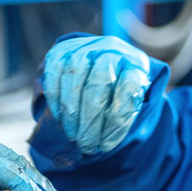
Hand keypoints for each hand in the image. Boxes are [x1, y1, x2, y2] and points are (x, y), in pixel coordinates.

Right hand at [42, 35, 151, 154]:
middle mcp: (113, 49)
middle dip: (91, 117)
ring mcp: (87, 46)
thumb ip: (121, 119)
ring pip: (76, 72)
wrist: (103, 66)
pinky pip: (56, 69)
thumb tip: (103, 142)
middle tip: (86, 144)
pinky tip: (59, 116)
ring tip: (73, 134)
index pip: (129, 85)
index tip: (107, 143)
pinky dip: (55, 95)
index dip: (118, 117)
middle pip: (101, 79)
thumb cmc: (119, 94)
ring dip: (71, 108)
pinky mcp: (63, 48)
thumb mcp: (129, 105)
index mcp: (136, 63)